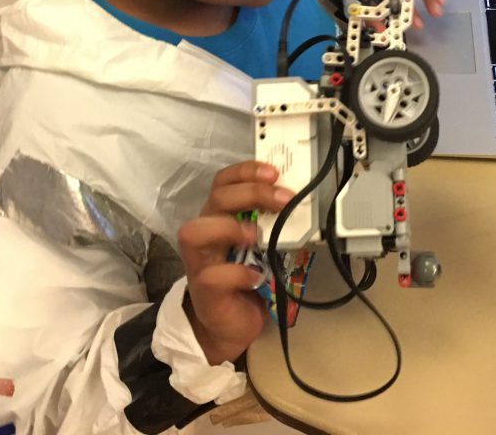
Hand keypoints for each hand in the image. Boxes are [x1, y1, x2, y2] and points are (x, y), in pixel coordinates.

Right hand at [179, 161, 292, 364]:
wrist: (230, 324)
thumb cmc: (245, 278)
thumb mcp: (260, 245)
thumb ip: (271, 224)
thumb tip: (300, 203)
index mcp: (220, 217)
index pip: (223, 182)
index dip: (246, 172)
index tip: (274, 172)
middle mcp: (206, 233)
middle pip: (216, 199)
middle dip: (251, 193)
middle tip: (283, 199)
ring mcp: (201, 261)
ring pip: (195, 232)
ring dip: (229, 227)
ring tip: (256, 235)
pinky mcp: (205, 289)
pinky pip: (213, 275)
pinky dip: (238, 273)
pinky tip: (256, 276)